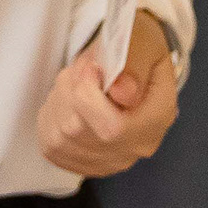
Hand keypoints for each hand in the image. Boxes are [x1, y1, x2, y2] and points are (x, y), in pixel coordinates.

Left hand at [36, 11, 179, 176]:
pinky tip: (70, 103)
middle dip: (68, 91)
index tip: (92, 67)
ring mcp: (108, 161)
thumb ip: (134, 65)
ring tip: (77, 83)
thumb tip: (122, 94)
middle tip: (83, 70)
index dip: (87, 93)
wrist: (135, 66)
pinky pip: (50, 144)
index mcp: (157, 119)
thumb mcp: (144, 43)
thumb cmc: (138, 52)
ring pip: (60, 137)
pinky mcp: (82, 163)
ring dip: (58, 101)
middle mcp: (135, 148)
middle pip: (77, 130)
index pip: (112, 128)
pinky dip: (52, 117)